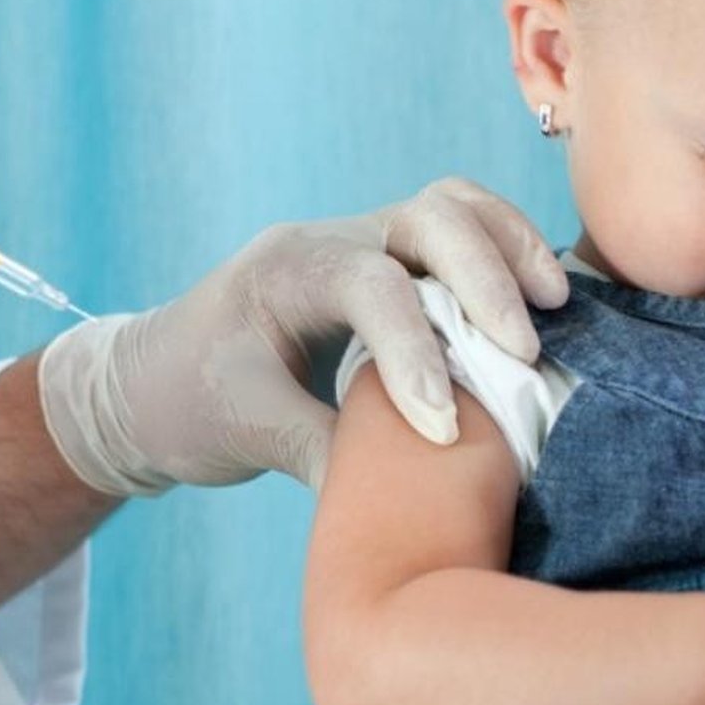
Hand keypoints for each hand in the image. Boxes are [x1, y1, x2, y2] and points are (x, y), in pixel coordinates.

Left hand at [35, 178, 568, 493]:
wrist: (146, 384)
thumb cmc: (187, 404)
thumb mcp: (248, 434)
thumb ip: (331, 456)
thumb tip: (418, 495)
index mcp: (284, 270)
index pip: (369, 286)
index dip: (416, 351)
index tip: (445, 426)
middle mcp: (330, 241)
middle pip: (429, 216)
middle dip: (485, 277)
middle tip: (526, 351)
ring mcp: (364, 244)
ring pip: (454, 209)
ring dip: (511, 250)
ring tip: (558, 306)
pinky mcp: (391, 266)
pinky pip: (461, 238)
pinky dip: (508, 258)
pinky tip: (550, 304)